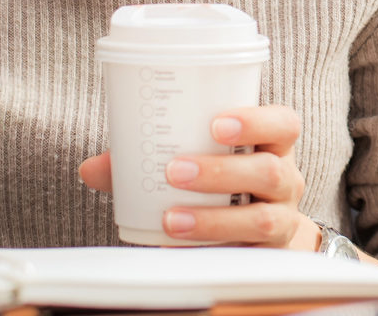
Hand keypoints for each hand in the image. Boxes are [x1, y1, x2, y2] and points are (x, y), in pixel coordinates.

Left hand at [78, 105, 317, 249]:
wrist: (258, 232)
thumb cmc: (223, 183)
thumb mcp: (199, 159)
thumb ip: (147, 160)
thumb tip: (92, 168)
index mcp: (273, 146)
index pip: (283, 124)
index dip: (256, 121)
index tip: (216, 124)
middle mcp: (285, 180)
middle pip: (270, 171)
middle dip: (221, 172)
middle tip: (175, 171)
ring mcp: (282, 219)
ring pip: (261, 219)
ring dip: (213, 219)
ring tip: (171, 218)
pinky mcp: (267, 255)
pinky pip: (246, 256)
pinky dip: (209, 251)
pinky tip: (178, 248)